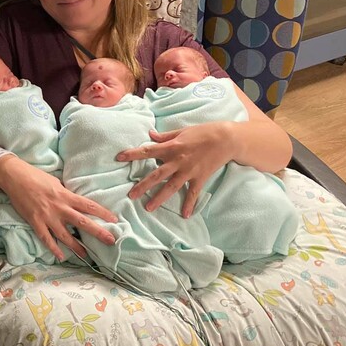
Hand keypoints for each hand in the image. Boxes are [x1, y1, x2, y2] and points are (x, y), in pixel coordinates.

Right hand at [0, 155, 117, 260]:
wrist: (14, 176)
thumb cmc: (35, 176)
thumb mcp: (55, 182)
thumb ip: (65, 193)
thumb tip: (74, 201)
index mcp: (65, 194)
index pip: (88, 205)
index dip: (102, 212)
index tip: (114, 220)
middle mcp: (59, 207)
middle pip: (82, 222)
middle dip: (98, 232)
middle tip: (111, 241)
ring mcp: (47, 216)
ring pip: (65, 234)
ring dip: (76, 246)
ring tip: (86, 255)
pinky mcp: (35, 221)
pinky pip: (46, 238)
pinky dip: (53, 248)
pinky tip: (60, 256)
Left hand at [116, 123, 233, 216]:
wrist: (226, 139)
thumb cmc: (203, 132)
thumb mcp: (181, 131)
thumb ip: (164, 136)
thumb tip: (150, 135)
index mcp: (172, 147)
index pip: (148, 151)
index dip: (133, 154)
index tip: (119, 157)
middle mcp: (178, 161)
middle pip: (157, 175)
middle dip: (143, 185)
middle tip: (131, 195)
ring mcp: (189, 171)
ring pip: (171, 187)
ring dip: (159, 198)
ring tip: (148, 208)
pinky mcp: (200, 178)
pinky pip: (192, 193)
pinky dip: (189, 204)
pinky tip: (184, 215)